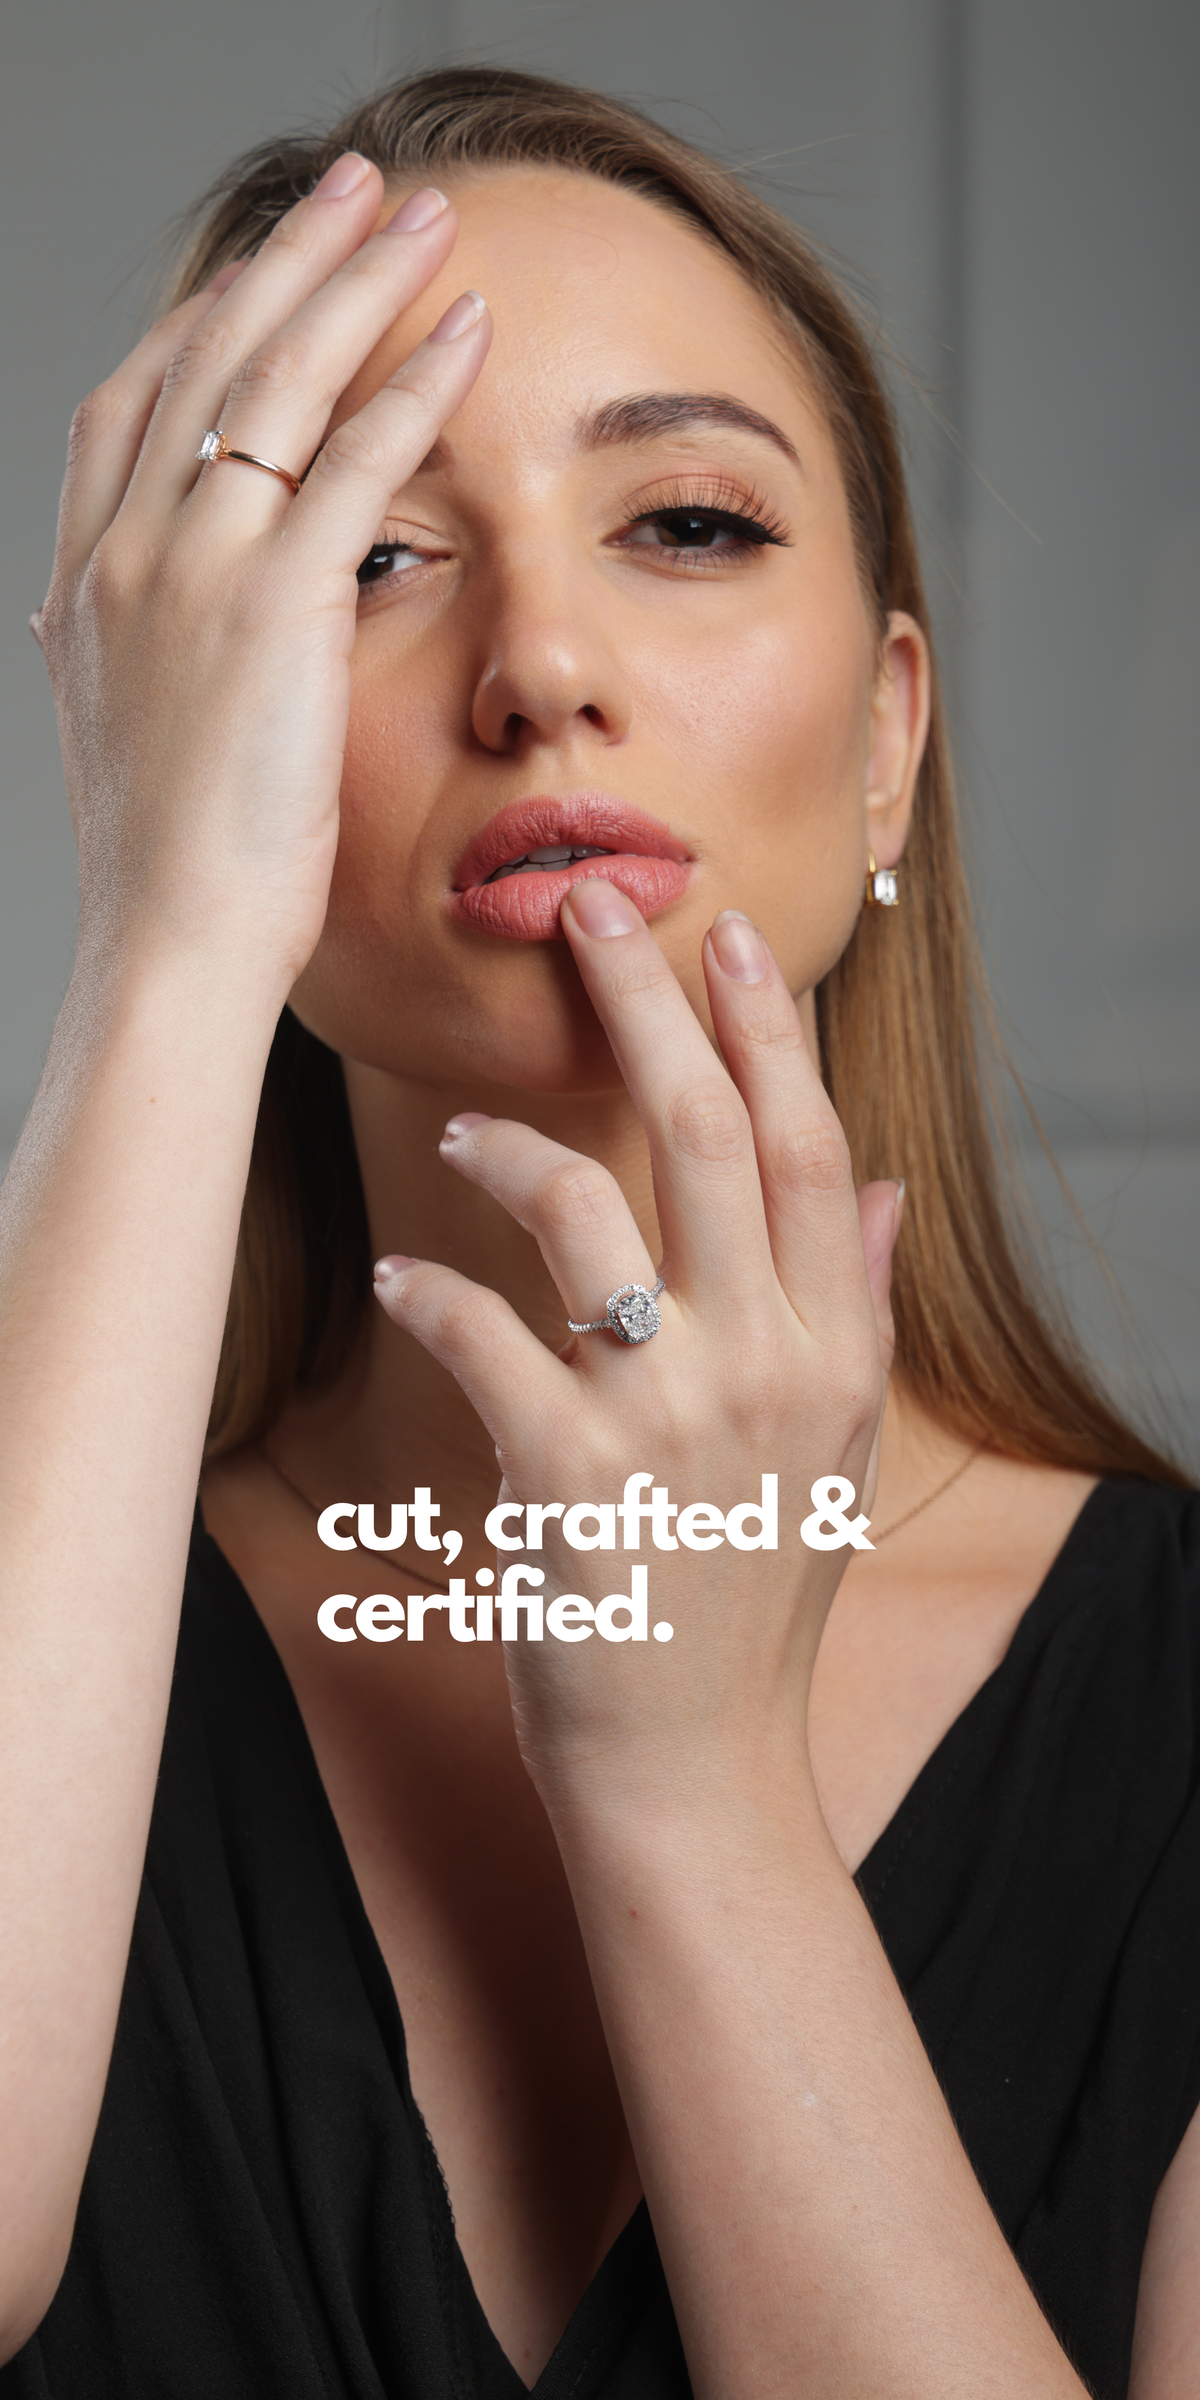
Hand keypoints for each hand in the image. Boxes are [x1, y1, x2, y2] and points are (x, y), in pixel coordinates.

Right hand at [36, 158, 490, 987]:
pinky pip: (355, 460)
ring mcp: (192, 569)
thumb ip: (146, 668)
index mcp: (86, 585)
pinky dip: (413, 382)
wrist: (170, 947)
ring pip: (279, 379)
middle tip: (354, 186)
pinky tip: (467, 328)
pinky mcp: (274, 604)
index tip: (263, 277)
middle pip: (206, 356)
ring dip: (357, 281)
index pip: (134, 408)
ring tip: (424, 214)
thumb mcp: (137, 745)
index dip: (202, 325)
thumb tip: (167, 652)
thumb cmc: (171, 879)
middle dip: (285, 259)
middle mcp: (126, 551)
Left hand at [373, 882, 901, 1797]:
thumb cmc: (748, 1595)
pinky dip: (434, 1290)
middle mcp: (767, 1364)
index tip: (722, 936)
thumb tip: (877, 1185)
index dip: (762, 1030)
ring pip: (591, 1211)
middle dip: (644, 1005)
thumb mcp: (831, 1450)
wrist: (696, 1766)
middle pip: (704, 1136)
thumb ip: (851, 1305)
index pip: (806, 1146)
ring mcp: (671, 1419)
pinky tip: (401, 1274)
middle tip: (586, 908)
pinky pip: (490, 1335)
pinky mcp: (571, 1476)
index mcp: (834, 1346)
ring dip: (513, 1144)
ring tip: (462, 1125)